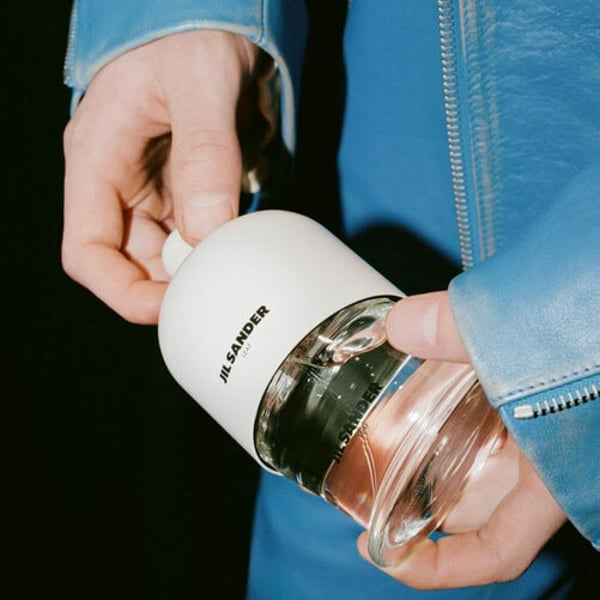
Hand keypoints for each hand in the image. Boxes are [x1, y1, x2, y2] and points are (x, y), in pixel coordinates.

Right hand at [62, 31, 263, 322]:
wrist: (215, 14)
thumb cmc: (192, 31)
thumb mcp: (200, 83)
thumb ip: (204, 155)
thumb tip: (207, 232)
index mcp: (98, 160)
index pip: (87, 252)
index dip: (122, 292)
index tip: (171, 308)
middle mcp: (120, 181)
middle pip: (132, 262)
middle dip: (173, 284)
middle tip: (220, 286)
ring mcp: (153, 185)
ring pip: (168, 252)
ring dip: (200, 264)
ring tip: (234, 255)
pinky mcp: (184, 185)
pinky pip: (195, 231)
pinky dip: (216, 243)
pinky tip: (238, 234)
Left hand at [357, 291, 566, 588]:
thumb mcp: (530, 336)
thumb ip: (459, 330)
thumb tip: (396, 328)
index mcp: (553, 476)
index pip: (497, 550)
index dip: (439, 568)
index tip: (380, 551)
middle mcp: (548, 464)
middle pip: (473, 504)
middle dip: (421, 494)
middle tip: (372, 465)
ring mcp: (543, 433)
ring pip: (478, 458)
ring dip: (434, 444)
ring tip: (389, 414)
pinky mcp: (537, 397)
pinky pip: (488, 416)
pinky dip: (455, 404)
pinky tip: (430, 370)